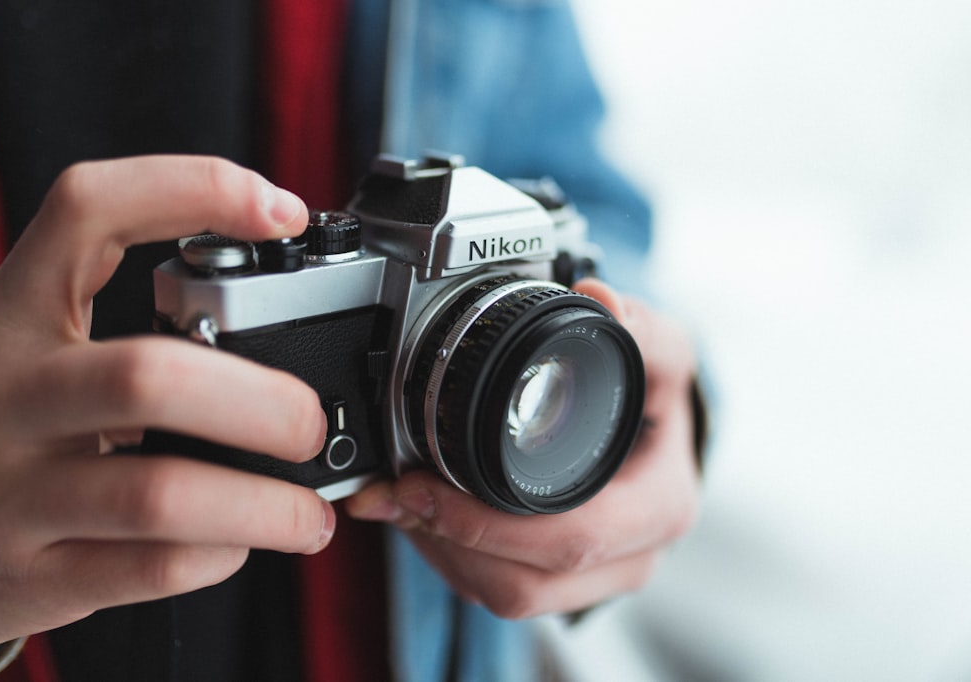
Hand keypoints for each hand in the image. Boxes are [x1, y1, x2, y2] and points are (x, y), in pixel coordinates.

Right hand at [0, 156, 333, 649]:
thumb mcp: (26, 353)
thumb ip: (124, 334)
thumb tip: (280, 332)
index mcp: (10, 315)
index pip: (89, 210)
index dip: (193, 188)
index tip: (283, 210)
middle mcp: (2, 394)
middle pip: (150, 375)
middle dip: (263, 401)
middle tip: (307, 422)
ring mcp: (9, 492)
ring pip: (161, 493)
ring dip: (265, 506)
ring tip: (306, 513)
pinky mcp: (28, 576)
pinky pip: (151, 567)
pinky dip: (218, 554)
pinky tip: (234, 543)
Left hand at [346, 278, 700, 617]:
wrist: (662, 436)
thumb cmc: (661, 401)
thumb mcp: (664, 355)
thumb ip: (640, 327)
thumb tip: (600, 300)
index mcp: (657, 512)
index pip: (571, 541)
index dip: (488, 525)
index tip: (422, 486)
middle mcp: (629, 559)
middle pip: (525, 584)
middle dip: (447, 540)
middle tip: (394, 492)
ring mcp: (593, 581)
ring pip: (501, 594)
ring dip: (440, 551)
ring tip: (398, 498)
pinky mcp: (560, 584)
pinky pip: (495, 589)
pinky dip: (449, 555)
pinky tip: (422, 514)